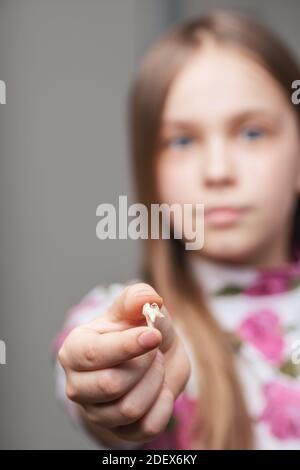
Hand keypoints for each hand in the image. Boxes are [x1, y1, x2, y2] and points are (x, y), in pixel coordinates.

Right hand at [58, 283, 190, 443]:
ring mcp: (96, 412)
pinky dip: (163, 405)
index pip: (94, 354)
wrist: (157, 356)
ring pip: (129, 409)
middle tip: (154, 351)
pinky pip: (145, 427)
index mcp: (75, 349)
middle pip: (110, 385)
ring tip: (156, 367)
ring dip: (155, 383)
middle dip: (143, 365)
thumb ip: (139, 298)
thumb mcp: (139, 307)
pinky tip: (160, 388)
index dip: (127, 346)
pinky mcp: (118, 431)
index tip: (154, 336)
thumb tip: (145, 299)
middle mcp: (77, 384)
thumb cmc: (140, 329)